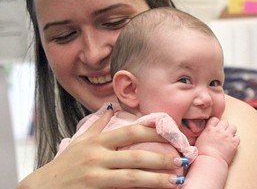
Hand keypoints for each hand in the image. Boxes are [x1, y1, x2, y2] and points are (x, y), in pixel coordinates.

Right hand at [17, 108, 181, 188]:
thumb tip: (111, 108)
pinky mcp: (93, 188)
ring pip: (132, 174)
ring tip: (177, 179)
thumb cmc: (65, 164)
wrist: (42, 187)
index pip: (130, 131)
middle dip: (161, 157)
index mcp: (98, 140)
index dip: (153, 132)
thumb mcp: (80, 141)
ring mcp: (95, 172)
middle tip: (182, 159)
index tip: (171, 133)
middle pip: (136, 153)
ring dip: (158, 177)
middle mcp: (97, 154)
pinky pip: (122, 188)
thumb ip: (98, 125)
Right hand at [194, 117, 239, 164]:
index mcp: (209, 129)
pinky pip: (237, 137)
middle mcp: (219, 130)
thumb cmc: (202, 153)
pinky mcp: (234, 143)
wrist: (210, 161)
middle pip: (225, 122)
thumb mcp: (199, 139)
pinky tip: (231, 143)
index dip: (216, 123)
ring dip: (231, 131)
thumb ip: (205, 132)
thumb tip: (207, 131)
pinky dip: (235, 140)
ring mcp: (227, 136)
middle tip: (222, 132)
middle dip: (224, 126)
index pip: (215, 119)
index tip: (215, 127)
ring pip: (233, 127)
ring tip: (228, 136)